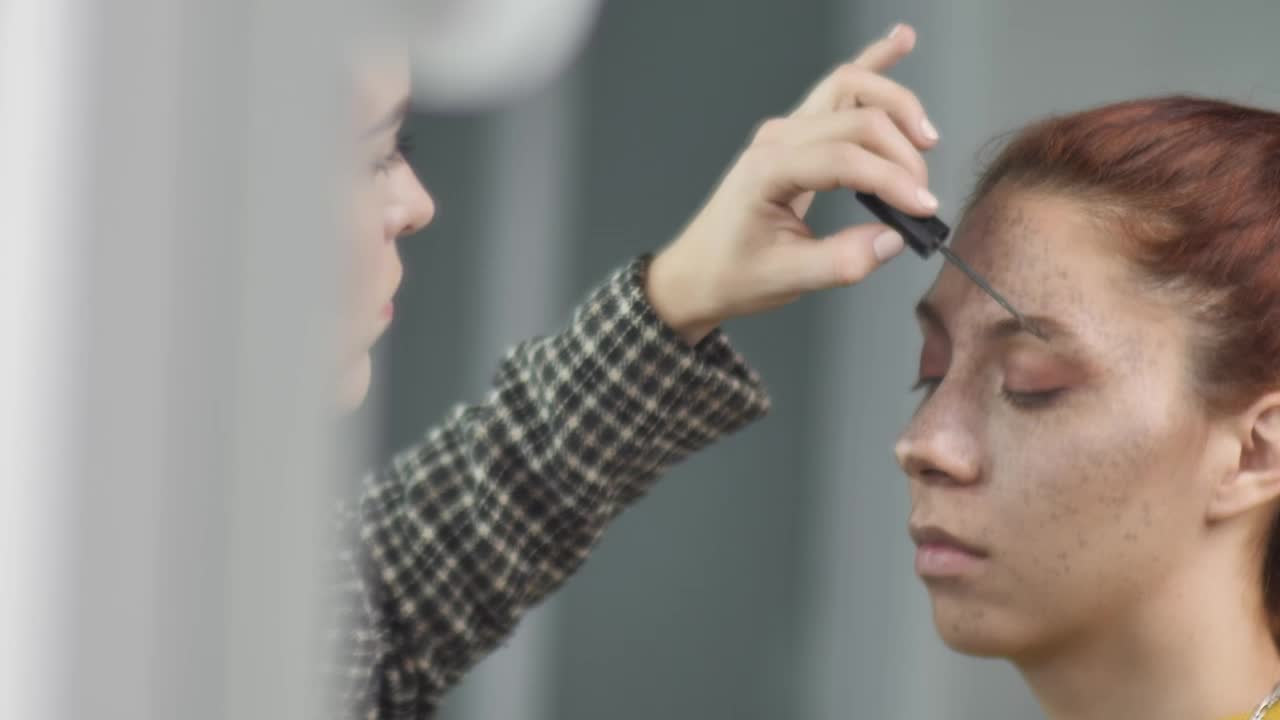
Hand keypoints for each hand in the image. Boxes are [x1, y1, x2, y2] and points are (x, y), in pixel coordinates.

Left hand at [646, 23, 937, 344]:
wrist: (696, 273)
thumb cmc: (731, 273)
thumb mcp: (787, 279)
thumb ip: (842, 261)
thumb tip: (894, 239)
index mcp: (767, 171)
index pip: (845, 158)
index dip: (892, 180)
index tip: (923, 208)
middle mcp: (776, 139)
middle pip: (856, 117)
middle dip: (901, 151)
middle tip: (922, 195)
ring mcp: (785, 130)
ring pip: (849, 88)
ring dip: (895, 105)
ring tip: (926, 138)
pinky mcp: (796, 134)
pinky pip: (837, 88)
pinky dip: (872, 64)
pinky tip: (899, 42)